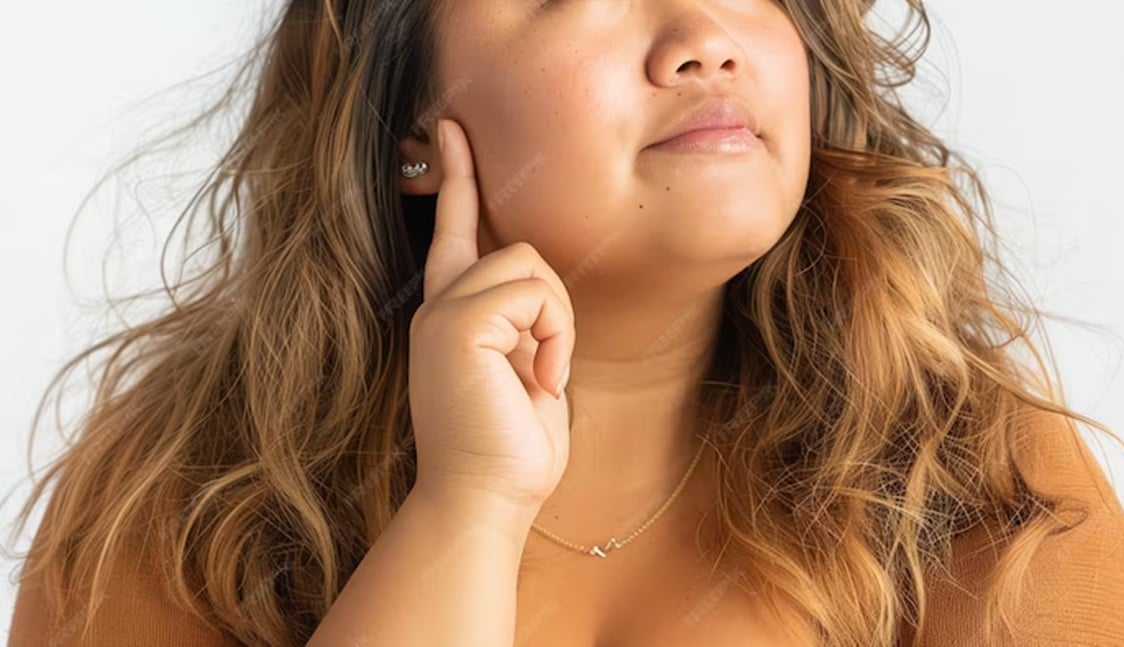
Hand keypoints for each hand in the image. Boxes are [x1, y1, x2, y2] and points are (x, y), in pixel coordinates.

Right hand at [407, 117, 575, 511]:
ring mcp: (442, 310)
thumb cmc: (512, 449)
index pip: (454, 231)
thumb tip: (540, 293)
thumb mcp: (526, 372)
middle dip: (553, 310)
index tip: (451, 129)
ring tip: (540, 380)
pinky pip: (535, 294)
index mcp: (453, 315)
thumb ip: (525, 324)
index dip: (455, 179)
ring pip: (530, 265)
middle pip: (517, 248)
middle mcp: (439, 305)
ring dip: (556, 328)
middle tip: (544, 374)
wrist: (484, 498)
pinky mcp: (455, 321)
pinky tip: (537, 383)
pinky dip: (553, 340)